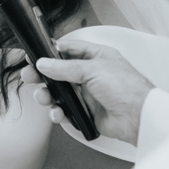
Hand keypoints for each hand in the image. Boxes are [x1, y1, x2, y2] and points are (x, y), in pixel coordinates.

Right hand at [22, 39, 153, 145]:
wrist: (139, 118)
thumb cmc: (126, 88)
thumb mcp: (92, 69)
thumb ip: (64, 67)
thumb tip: (44, 63)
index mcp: (96, 57)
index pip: (68, 50)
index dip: (50, 52)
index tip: (34, 55)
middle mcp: (91, 74)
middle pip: (59, 72)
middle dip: (43, 75)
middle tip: (29, 76)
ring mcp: (88, 94)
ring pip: (59, 93)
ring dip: (48, 95)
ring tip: (43, 97)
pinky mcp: (86, 112)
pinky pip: (65, 111)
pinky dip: (58, 112)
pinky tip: (58, 113)